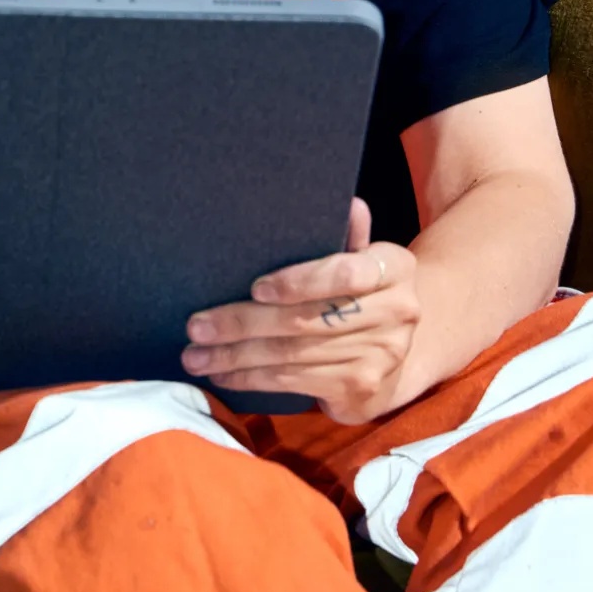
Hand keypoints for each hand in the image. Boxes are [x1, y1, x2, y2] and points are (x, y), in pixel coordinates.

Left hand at [181, 199, 422, 423]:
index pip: (346, 273)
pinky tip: (222, 374)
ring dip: (235, 357)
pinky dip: (251, 379)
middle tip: (196, 328)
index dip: (299, 281)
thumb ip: (344, 237)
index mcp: (395, 268)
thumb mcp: (355, 261)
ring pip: (291, 354)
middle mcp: (398, 311)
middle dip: (242, 324)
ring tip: (195, 356)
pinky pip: (294, 382)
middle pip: (305, 319)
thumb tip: (348, 203)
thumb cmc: (358, 297)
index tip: (254, 288)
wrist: (394, 358)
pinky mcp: (360, 388)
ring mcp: (381, 354)